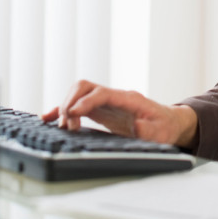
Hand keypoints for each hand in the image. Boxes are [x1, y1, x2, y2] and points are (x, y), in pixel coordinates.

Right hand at [41, 79, 197, 147]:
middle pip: (85, 87)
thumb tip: (137, 126)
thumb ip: (149, 130)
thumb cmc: (165, 126)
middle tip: (67, 125)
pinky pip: (78, 105)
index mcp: (128, 98)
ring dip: (66, 106)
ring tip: (62, 127)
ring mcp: (105, 102)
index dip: (85, 101)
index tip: (72, 114)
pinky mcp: (100, 110)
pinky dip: (63, 110)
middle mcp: (114, 96)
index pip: (101, 93)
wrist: (169, 122)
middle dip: (70, 102)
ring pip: (78, 93)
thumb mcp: (161, 132)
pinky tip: (49, 118)